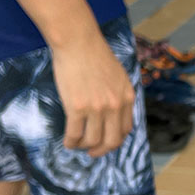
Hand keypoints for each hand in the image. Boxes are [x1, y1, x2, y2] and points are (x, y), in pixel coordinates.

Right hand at [50, 30, 135, 155]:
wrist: (78, 41)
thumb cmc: (94, 54)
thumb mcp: (118, 75)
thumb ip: (118, 94)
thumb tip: (113, 113)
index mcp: (127, 97)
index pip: (126, 129)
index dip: (115, 140)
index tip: (106, 141)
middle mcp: (115, 105)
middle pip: (112, 141)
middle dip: (102, 150)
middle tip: (92, 152)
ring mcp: (97, 108)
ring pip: (92, 140)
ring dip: (84, 147)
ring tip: (76, 145)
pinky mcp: (78, 107)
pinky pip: (75, 134)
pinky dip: (71, 142)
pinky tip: (67, 142)